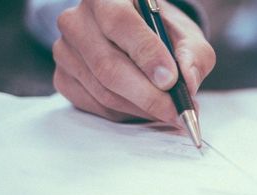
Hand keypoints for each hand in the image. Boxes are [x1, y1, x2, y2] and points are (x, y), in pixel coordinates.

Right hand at [53, 0, 215, 123]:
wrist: (136, 40)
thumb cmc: (161, 34)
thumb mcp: (185, 36)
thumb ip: (193, 55)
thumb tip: (188, 82)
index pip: (120, 23)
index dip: (146, 54)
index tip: (170, 80)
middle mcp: (78, 18)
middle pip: (108, 66)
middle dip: (147, 96)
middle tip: (175, 111)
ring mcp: (65, 49)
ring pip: (103, 91)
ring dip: (140, 109)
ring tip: (166, 112)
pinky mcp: (63, 77)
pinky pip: (95, 106)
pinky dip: (125, 114)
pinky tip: (142, 108)